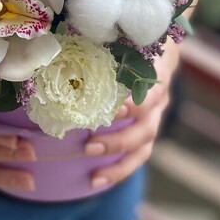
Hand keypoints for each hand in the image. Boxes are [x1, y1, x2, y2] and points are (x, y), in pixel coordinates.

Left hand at [85, 42, 178, 188]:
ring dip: (119, 162)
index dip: (135, 104)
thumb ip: (102, 43)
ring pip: (144, 146)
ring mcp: (155, 118)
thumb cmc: (132, 42)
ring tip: (94, 174)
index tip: (114, 111)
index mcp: (155, 74)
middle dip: (119, 140)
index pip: (152, 92)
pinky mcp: (147, 133)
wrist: (160, 49)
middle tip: (89, 146)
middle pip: (146, 126)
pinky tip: (96, 181)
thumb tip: (59, 46)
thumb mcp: (124, 38)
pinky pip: (137, 157)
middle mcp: (159, 99)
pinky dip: (118, 171)